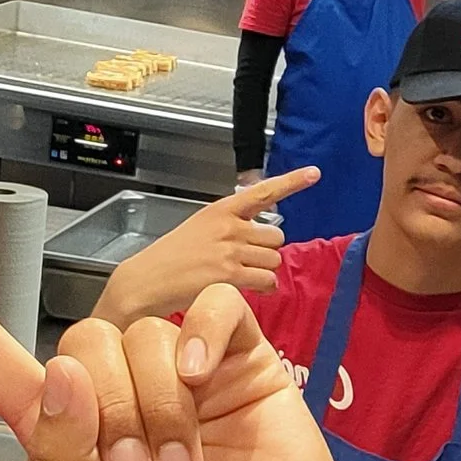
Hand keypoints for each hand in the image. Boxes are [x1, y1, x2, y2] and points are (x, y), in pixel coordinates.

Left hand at [0, 228, 386, 460]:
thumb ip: (63, 458)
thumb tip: (62, 371)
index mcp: (65, 432)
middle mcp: (116, 391)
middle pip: (82, 341)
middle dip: (108, 411)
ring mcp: (179, 370)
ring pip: (144, 332)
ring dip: (161, 407)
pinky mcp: (237, 357)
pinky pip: (209, 308)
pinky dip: (201, 337)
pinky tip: (204, 380)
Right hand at [93, 167, 315, 326]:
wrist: (145, 282)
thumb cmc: (171, 258)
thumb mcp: (200, 228)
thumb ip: (231, 226)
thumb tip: (263, 236)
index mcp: (221, 210)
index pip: (263, 192)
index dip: (292, 182)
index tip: (314, 172)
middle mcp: (229, 227)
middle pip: (276, 238)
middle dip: (267, 251)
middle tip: (244, 261)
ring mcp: (230, 250)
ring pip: (274, 261)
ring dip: (263, 271)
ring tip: (239, 276)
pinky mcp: (230, 275)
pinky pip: (267, 280)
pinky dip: (263, 288)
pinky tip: (246, 288)